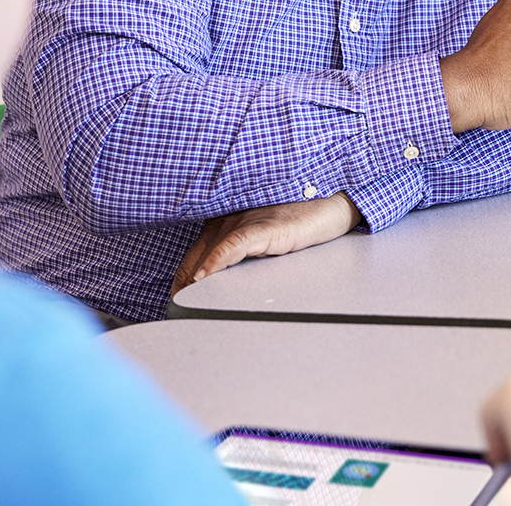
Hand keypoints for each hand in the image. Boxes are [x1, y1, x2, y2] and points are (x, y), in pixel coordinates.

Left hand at [170, 192, 360, 292]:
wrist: (333, 199)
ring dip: (193, 281)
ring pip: (208, 253)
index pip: (193, 256)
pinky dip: (216, 262)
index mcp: (227, 222)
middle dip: (182, 286)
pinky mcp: (266, 228)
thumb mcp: (266, 236)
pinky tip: (205, 276)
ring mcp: (246, 222)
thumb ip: (245, 251)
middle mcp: (230, 220)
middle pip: (194, 258)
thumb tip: (230, 281)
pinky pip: (233, 245)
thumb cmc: (303, 217)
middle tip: (177, 311)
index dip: (181, 281)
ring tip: (183, 303)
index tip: (177, 302)